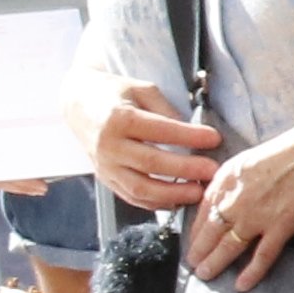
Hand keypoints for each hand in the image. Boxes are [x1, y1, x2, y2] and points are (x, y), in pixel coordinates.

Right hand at [92, 80, 222, 213]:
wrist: (78, 105)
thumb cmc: (115, 94)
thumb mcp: (142, 90)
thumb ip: (166, 110)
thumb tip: (194, 133)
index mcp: (118, 118)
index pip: (159, 131)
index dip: (190, 136)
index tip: (215, 139)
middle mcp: (109, 145)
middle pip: (151, 164)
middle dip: (186, 170)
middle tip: (213, 171)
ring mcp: (105, 166)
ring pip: (141, 188)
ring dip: (173, 194)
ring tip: (200, 192)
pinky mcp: (105, 179)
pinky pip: (132, 198)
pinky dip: (157, 203)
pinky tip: (178, 200)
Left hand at [186, 109, 293, 286]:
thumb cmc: (291, 148)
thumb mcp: (249, 158)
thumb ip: (232, 180)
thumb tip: (222, 200)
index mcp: (227, 177)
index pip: (202, 209)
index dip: (195, 229)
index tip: (193, 241)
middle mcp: (236, 197)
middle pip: (210, 231)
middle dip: (198, 251)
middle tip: (193, 265)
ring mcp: (258, 213)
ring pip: (229, 246)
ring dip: (215, 263)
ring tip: (206, 275)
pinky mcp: (282, 225)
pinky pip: (263, 255)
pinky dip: (251, 272)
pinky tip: (242, 285)